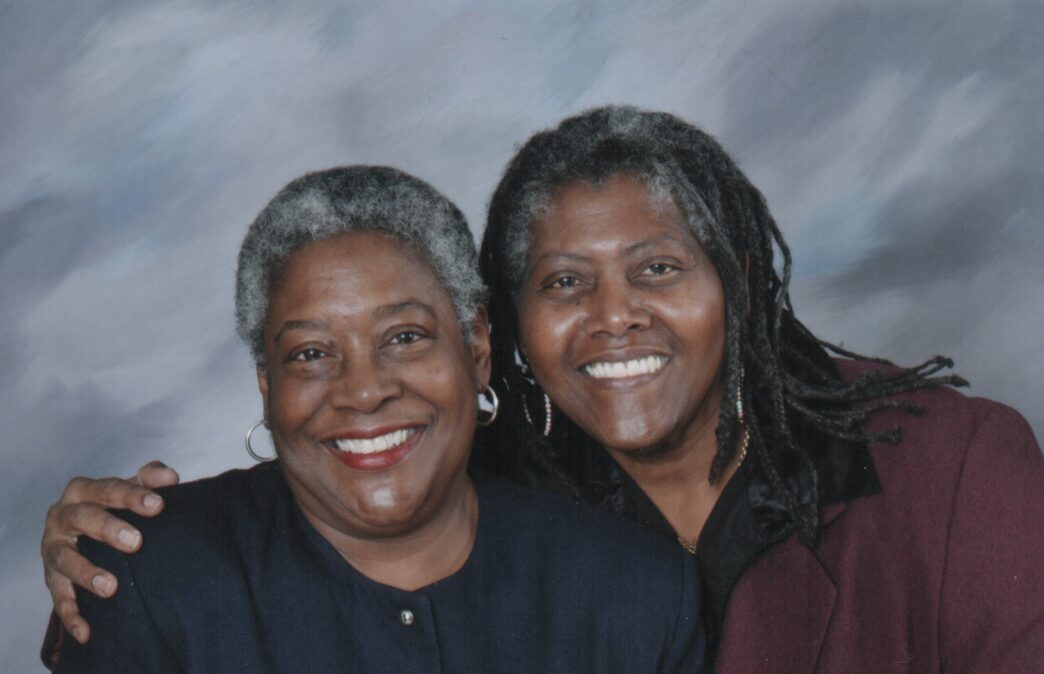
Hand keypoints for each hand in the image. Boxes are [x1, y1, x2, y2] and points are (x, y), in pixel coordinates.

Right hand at [41, 461, 179, 642]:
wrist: (80, 532)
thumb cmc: (112, 507)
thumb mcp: (129, 488)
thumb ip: (149, 478)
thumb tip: (171, 477)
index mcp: (84, 490)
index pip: (109, 489)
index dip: (133, 496)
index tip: (158, 505)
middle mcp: (63, 516)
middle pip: (84, 518)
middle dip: (109, 528)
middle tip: (136, 542)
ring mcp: (54, 548)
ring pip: (65, 559)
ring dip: (86, 573)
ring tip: (110, 587)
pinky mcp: (52, 578)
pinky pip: (59, 598)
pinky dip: (71, 615)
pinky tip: (86, 632)